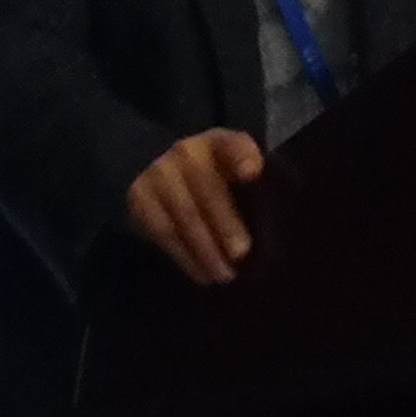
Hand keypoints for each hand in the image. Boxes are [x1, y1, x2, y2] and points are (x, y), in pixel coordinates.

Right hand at [126, 129, 263, 285]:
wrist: (157, 174)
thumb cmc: (213, 178)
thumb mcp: (235, 170)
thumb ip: (255, 183)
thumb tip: (276, 212)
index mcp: (217, 142)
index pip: (232, 144)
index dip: (242, 155)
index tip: (253, 173)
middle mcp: (186, 152)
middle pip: (207, 188)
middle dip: (224, 222)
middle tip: (242, 253)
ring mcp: (159, 173)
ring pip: (184, 214)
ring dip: (205, 248)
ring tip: (225, 275)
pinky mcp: (139, 198)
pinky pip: (162, 231)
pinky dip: (184, 256)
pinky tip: (202, 274)